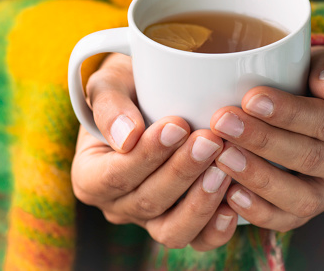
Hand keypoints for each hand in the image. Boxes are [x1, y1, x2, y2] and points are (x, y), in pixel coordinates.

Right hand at [72, 54, 237, 250]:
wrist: (152, 100)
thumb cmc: (129, 89)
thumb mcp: (109, 83)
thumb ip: (109, 105)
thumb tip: (127, 138)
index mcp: (90, 176)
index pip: (114, 175)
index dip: (147, 155)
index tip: (177, 126)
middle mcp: (117, 205)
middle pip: (147, 202)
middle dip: (181, 172)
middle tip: (210, 141)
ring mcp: (149, 220)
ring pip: (171, 230)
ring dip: (200, 201)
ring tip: (223, 168)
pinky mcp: (180, 223)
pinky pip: (198, 239)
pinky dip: (216, 228)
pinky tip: (233, 202)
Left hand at [211, 46, 323, 231]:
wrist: (314, 111)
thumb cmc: (312, 81)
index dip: (289, 113)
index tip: (250, 99)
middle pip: (309, 158)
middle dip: (263, 141)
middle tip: (222, 123)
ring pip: (300, 197)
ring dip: (258, 178)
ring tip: (222, 157)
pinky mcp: (308, 210)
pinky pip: (287, 220)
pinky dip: (259, 212)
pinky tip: (230, 194)